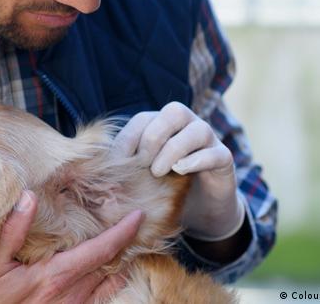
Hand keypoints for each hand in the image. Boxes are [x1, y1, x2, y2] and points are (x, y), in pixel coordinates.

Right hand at [0, 191, 143, 303]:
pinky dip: (110, 282)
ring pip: (106, 283)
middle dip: (125, 243)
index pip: (100, 250)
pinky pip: (98, 299)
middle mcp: (68, 295)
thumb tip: (29, 197)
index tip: (137, 216)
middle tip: (134, 222)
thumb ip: (12, 230)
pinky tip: (112, 272)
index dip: (122, 233)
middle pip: (109, 266)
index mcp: (53, 276)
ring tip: (126, 242)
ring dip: (119, 262)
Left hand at [116, 102, 244, 240]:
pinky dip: (196, 161)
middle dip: (153, 137)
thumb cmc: (162, 186)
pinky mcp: (224, 160)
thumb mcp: (139, 175)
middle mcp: (187, 125)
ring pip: (198, 129)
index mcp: (162, 124)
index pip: (143, 119)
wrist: (197, 208)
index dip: (128, 139)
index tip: (117, 163)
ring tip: (158, 172)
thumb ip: (123, 166)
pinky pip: (215, 153)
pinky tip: (181, 171)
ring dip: (173, 149)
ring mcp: (209, 140)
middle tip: (142, 163)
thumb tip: (95, 170)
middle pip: (174, 111)